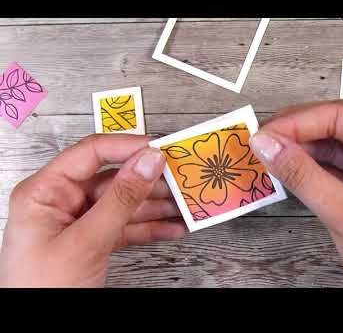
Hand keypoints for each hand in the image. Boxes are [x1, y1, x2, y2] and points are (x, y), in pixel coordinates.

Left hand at [0, 134, 185, 286]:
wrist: (41, 331)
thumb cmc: (43, 289)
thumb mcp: (85, 241)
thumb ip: (120, 199)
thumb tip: (148, 161)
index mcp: (45, 191)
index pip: (90, 154)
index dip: (127, 147)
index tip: (159, 150)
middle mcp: (62, 202)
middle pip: (113, 179)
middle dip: (149, 182)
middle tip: (179, 179)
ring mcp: (80, 222)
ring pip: (124, 204)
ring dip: (156, 206)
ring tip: (183, 204)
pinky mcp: (94, 241)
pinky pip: (127, 227)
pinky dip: (150, 229)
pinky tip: (172, 227)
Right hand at [250, 101, 342, 286]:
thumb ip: (302, 175)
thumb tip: (267, 144)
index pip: (341, 115)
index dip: (298, 120)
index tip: (266, 133)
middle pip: (339, 126)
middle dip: (300, 132)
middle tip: (265, 142)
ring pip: (338, 146)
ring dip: (305, 150)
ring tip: (274, 156)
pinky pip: (342, 167)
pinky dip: (316, 168)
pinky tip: (295, 171)